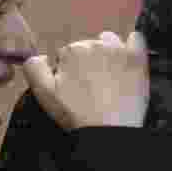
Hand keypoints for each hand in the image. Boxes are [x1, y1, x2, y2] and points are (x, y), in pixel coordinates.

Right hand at [22, 30, 148, 129]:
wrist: (110, 131)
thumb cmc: (76, 114)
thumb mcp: (44, 93)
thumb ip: (34, 67)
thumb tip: (40, 56)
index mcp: (73, 51)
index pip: (66, 55)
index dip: (68, 71)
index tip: (74, 88)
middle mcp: (96, 44)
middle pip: (88, 48)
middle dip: (86, 63)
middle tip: (90, 88)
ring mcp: (119, 50)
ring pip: (109, 42)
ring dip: (106, 53)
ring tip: (108, 77)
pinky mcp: (138, 59)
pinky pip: (135, 39)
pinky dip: (130, 47)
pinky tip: (126, 62)